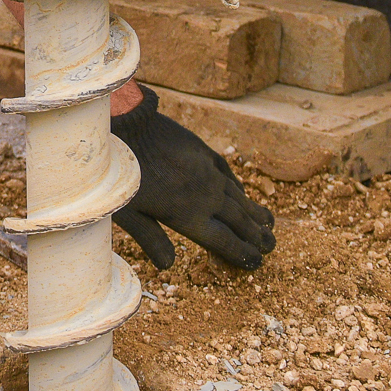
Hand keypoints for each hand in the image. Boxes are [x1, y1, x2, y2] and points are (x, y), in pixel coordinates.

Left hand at [109, 94, 274, 270]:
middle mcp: (205, 196)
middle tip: (270, 246)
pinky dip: (237, 186)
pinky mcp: (202, 151)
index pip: (225, 242)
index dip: (243, 254)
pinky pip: (226, 173)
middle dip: (257, 236)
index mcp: (188, 216)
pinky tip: (243, 193)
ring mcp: (206, 172)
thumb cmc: (120, 174)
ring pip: (237, 197)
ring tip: (268, 223)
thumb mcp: (128, 213)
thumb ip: (150, 239)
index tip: (257, 262)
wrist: (126, 125)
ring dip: (253, 212)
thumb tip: (168, 265)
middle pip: (239, 221)